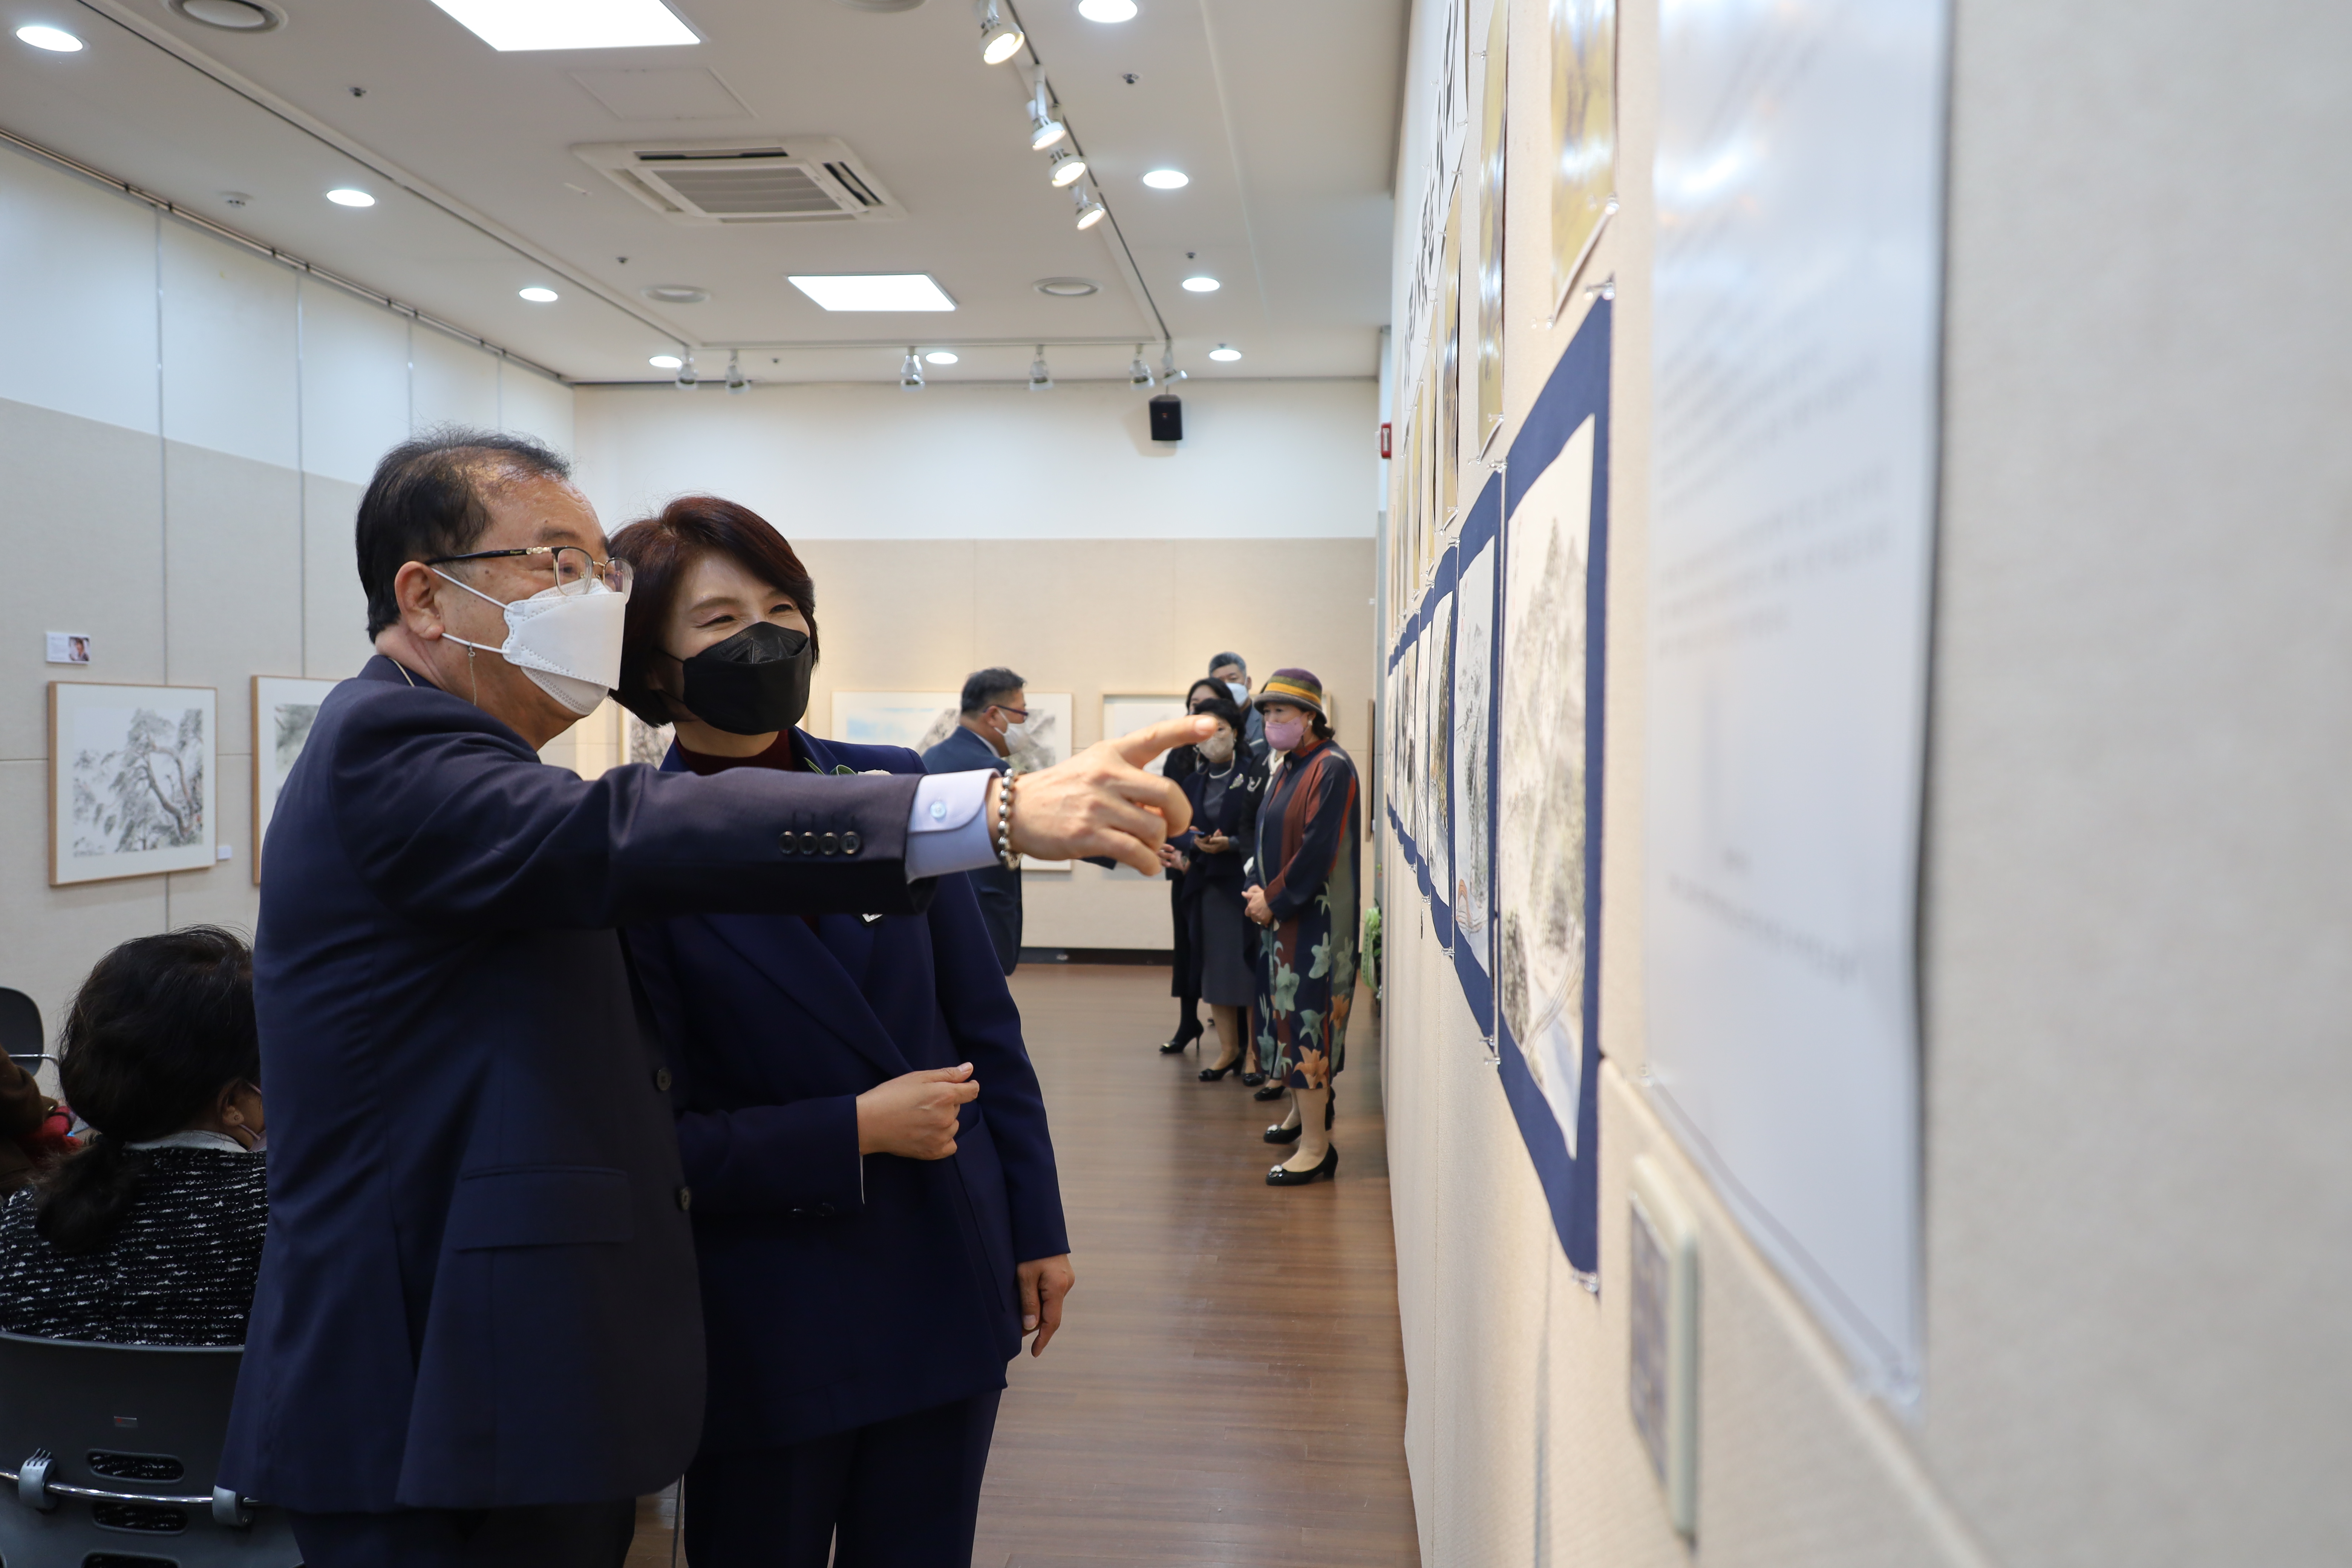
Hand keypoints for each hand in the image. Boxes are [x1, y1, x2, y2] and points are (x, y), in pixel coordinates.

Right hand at [855, 1064, 977, 1159]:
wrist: (868, 1123)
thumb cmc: (890, 1095)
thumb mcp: (918, 1077)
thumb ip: (947, 1074)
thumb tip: (970, 1069)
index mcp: (946, 1096)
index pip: (972, 1091)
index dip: (967, 1087)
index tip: (961, 1087)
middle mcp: (947, 1117)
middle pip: (957, 1107)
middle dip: (946, 1103)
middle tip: (922, 1103)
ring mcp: (941, 1137)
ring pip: (953, 1125)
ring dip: (943, 1121)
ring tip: (920, 1118)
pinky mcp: (934, 1152)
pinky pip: (950, 1145)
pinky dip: (942, 1139)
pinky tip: (926, 1134)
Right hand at [1000, 716, 1213, 874]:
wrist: (1014, 811)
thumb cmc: (1060, 793)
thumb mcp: (1093, 772)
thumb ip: (1129, 784)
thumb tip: (1162, 811)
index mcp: (1111, 754)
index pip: (1153, 736)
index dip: (1184, 730)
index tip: (1209, 725)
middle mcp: (1107, 775)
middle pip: (1167, 793)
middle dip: (1179, 816)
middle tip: (1173, 826)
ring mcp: (1098, 805)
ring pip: (1154, 828)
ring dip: (1158, 843)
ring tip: (1144, 845)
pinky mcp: (1089, 835)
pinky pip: (1136, 852)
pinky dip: (1148, 864)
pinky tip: (1143, 865)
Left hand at [1016, 1254, 1074, 1354]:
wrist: (1040, 1226)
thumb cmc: (1029, 1249)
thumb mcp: (1024, 1276)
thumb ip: (1028, 1302)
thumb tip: (1030, 1327)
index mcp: (1057, 1287)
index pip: (1052, 1322)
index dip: (1043, 1339)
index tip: (1034, 1353)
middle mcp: (1066, 1285)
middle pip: (1051, 1314)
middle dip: (1036, 1326)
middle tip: (1016, 1332)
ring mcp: (1066, 1279)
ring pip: (1051, 1305)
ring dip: (1037, 1313)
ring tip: (1019, 1317)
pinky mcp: (1062, 1275)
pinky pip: (1052, 1295)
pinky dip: (1040, 1302)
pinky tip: (1028, 1302)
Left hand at [1197, 830, 1230, 853]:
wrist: (1231, 844)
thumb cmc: (1225, 841)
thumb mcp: (1220, 839)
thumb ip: (1214, 839)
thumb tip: (1209, 839)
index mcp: (1213, 848)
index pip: (1204, 846)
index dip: (1199, 843)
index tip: (1195, 839)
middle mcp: (1212, 851)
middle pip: (1203, 848)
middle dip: (1199, 844)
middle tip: (1195, 840)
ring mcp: (1213, 850)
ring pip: (1204, 848)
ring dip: (1201, 845)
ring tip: (1197, 842)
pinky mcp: (1214, 849)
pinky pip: (1207, 848)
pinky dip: (1204, 845)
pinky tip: (1202, 843)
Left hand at [1244, 885, 1272, 925]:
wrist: (1272, 900)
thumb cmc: (1263, 896)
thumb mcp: (1254, 894)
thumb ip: (1248, 895)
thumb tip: (1242, 893)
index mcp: (1250, 907)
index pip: (1247, 913)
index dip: (1250, 913)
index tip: (1254, 911)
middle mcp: (1253, 913)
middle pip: (1253, 918)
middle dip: (1256, 916)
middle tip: (1261, 913)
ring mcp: (1258, 917)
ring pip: (1258, 921)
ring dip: (1260, 919)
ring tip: (1265, 915)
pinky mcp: (1264, 920)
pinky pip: (1264, 923)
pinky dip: (1266, 921)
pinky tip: (1269, 918)